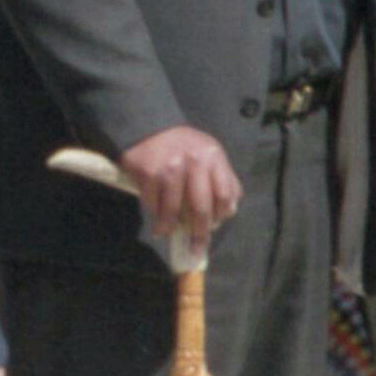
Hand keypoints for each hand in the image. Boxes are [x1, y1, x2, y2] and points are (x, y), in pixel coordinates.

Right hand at [118, 125, 241, 246]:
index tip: (214, 227)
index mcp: (213, 157)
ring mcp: (170, 168)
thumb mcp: (208, 154)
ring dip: (168, 226)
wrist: (147, 127)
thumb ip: (221, 178)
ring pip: (173, 209)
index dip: (221, 215)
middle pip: (201, 207)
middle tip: (196, 248)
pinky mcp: (148, 173)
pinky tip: (154, 216)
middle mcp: (194, 161)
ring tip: (165, 233)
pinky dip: (153, 213)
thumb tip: (228, 211)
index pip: (225, 194)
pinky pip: (153, 202)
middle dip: (199, 233)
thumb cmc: (181, 146)